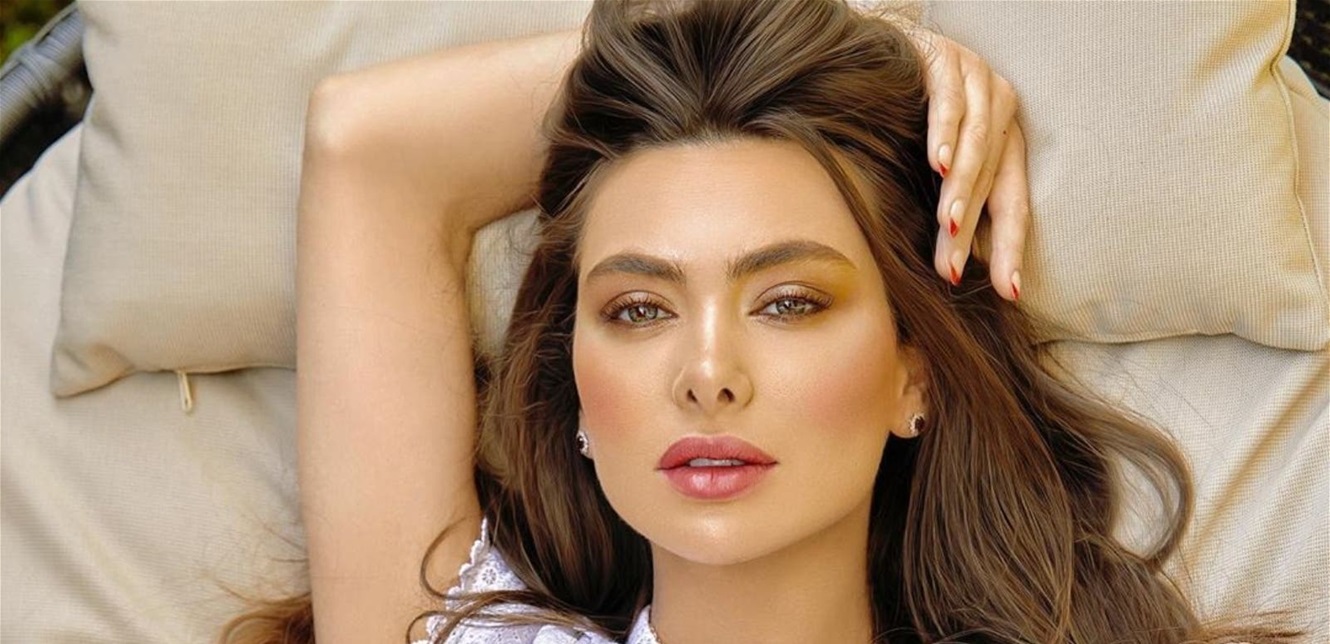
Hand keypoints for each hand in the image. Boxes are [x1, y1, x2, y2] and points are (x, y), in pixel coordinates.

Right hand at [907, 27, 1028, 301]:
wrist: (874, 48)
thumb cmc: (900, 111)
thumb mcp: (931, 163)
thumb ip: (946, 200)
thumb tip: (951, 266)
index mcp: (1004, 139)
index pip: (1012, 201)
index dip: (1011, 248)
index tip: (1008, 293)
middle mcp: (1000, 108)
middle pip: (991, 180)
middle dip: (970, 230)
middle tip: (952, 270)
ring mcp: (977, 80)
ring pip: (976, 145)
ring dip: (960, 189)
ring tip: (949, 224)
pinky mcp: (947, 60)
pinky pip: (950, 102)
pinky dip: (944, 133)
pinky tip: (937, 163)